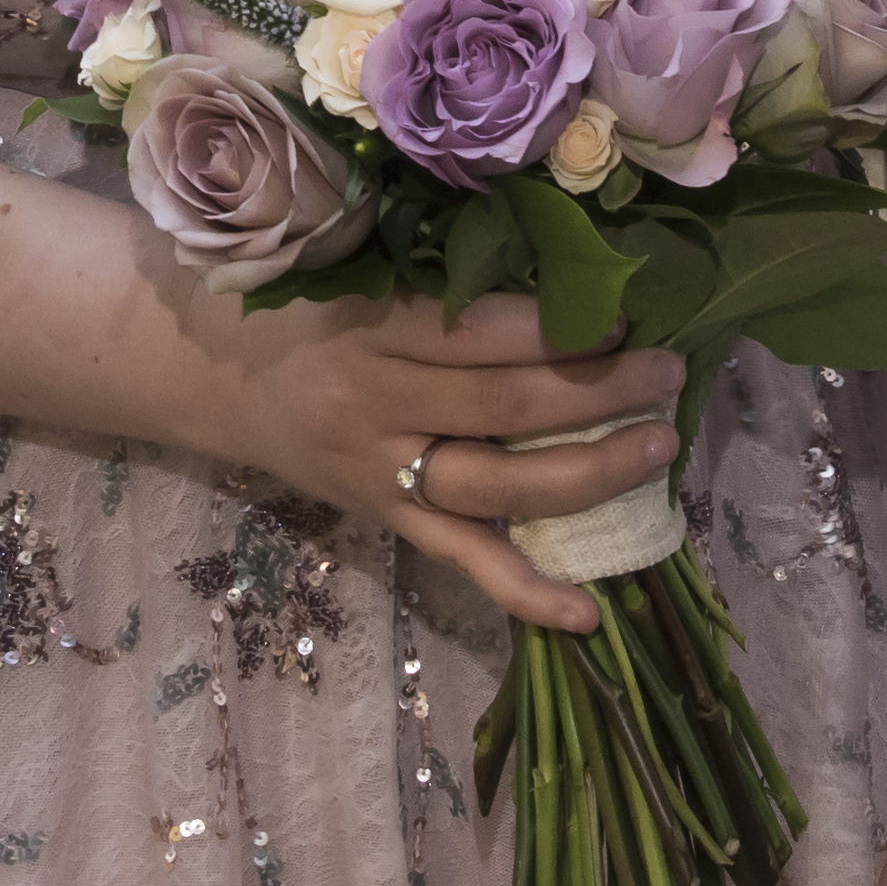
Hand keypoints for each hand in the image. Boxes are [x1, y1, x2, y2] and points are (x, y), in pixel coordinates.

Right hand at [170, 281, 685, 637]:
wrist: (217, 375)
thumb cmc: (308, 308)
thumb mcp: (363, 273)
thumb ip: (447, 281)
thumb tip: (575, 273)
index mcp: (373, 327)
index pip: (483, 333)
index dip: (562, 329)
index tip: (629, 316)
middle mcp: (375, 403)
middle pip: (507, 408)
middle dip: (602, 392)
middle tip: (669, 374)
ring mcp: (382, 472)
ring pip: (499, 488)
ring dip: (590, 473)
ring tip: (660, 448)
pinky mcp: (387, 522)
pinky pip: (463, 561)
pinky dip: (526, 592)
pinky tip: (588, 612)